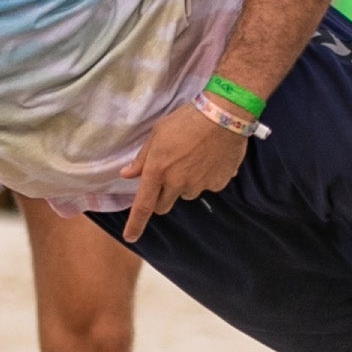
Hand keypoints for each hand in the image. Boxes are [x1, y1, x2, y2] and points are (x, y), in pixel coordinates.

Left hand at [119, 103, 249, 241]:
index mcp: (157, 171)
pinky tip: (210, 157)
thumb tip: (127, 174)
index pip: (143, 205)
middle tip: (167, 175)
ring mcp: (199, 185)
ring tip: (193, 158)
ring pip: (186, 193)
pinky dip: (206, 177)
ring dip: (185, 184)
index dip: (135, 224)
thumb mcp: (157, 133)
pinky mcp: (217, 183)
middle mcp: (177, 183)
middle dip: (161, 196)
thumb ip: (142, 158)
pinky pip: (207, 186)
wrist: (224, 114)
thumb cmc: (186, 119)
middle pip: (164, 204)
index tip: (131, 237)